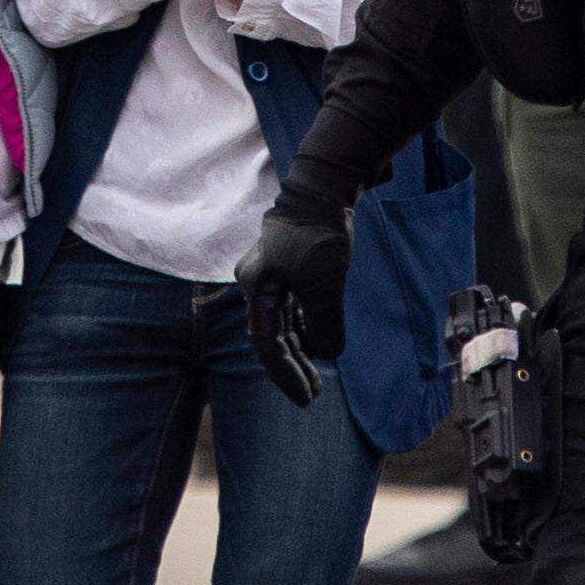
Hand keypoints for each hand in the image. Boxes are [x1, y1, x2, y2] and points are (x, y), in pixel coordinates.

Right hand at [237, 183, 353, 407]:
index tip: (306, 397)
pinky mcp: (287, 269)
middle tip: (312, 395)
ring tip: (316, 378)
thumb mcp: (325, 283)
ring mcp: (271, 276)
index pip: (267, 343)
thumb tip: (327, 354)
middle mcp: (258, 284)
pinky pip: (291, 308)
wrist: (324, 188)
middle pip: (271, 337)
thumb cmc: (319, 233)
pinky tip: (317, 345)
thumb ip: (324, 322)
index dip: (285, 373)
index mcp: (257, 288)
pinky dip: (304, 328)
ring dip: (299, 350)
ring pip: (282, 324)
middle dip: (292, 367)